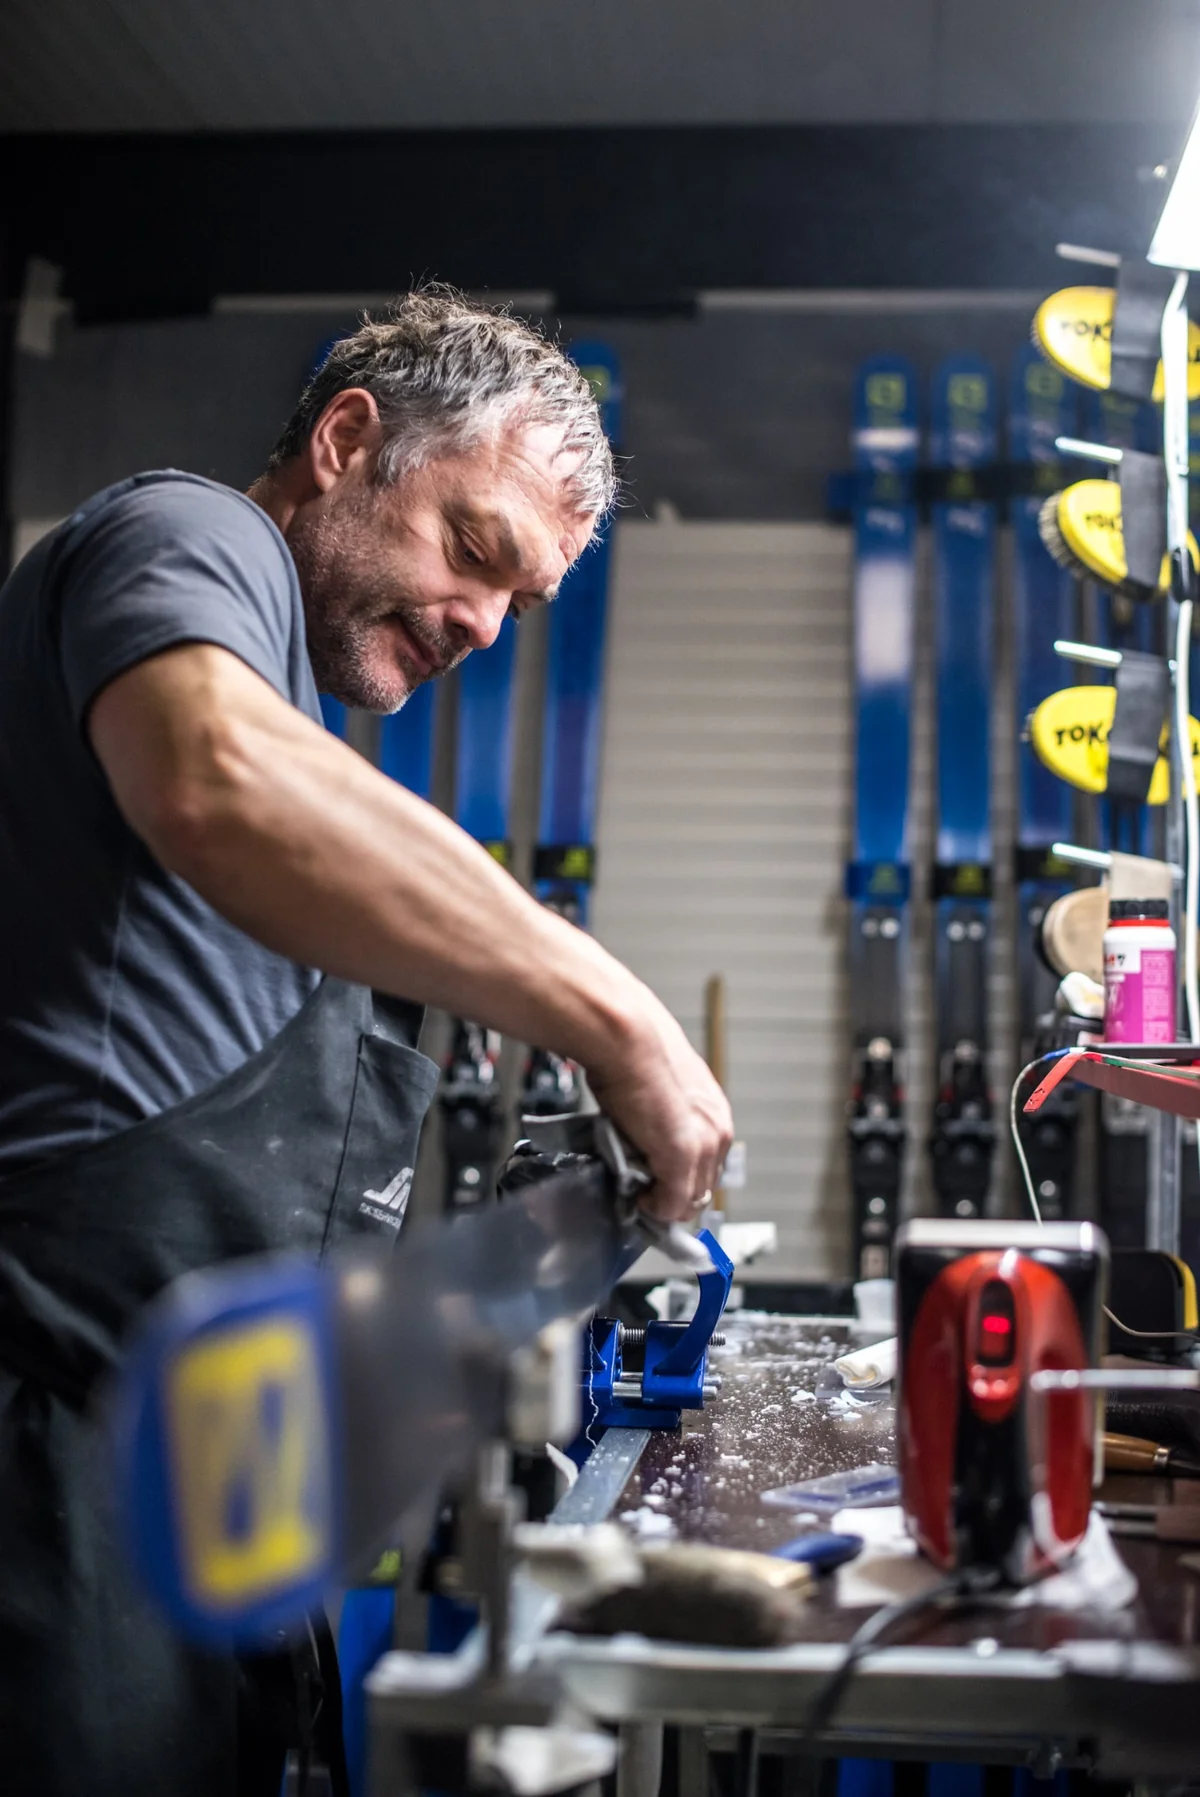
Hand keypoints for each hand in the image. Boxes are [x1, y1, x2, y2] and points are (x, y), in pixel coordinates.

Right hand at [585, 998, 732, 1223]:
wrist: (627, 1040)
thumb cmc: (633, 1050)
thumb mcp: (658, 1083)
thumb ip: (662, 1110)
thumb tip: (642, 1125)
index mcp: (714, 1111)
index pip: (708, 1163)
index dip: (681, 1176)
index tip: (658, 1180)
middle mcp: (717, 1131)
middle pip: (702, 1186)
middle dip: (672, 1192)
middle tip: (643, 1189)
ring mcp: (702, 1148)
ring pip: (689, 1200)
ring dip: (662, 1201)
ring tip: (636, 1189)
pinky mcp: (681, 1160)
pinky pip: (671, 1205)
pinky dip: (653, 1208)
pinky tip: (636, 1195)